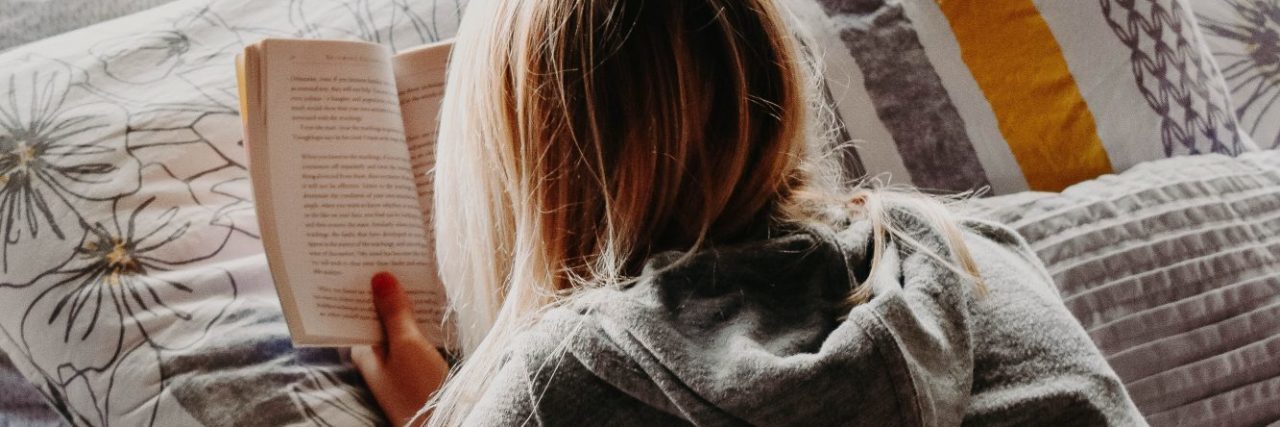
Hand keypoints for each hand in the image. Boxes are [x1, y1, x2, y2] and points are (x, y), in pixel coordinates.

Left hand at [352, 272, 448, 425]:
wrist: (444, 422)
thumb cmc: (418, 390)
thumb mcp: (406, 345)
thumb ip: (393, 312)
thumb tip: (379, 277)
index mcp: (364, 351)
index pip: (356, 311)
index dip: (361, 285)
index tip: (367, 257)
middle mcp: (376, 355)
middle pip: (377, 314)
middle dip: (384, 288)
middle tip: (392, 253)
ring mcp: (397, 361)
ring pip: (397, 323)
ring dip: (404, 302)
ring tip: (412, 269)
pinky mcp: (416, 365)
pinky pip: (413, 333)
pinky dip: (418, 317)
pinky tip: (429, 300)